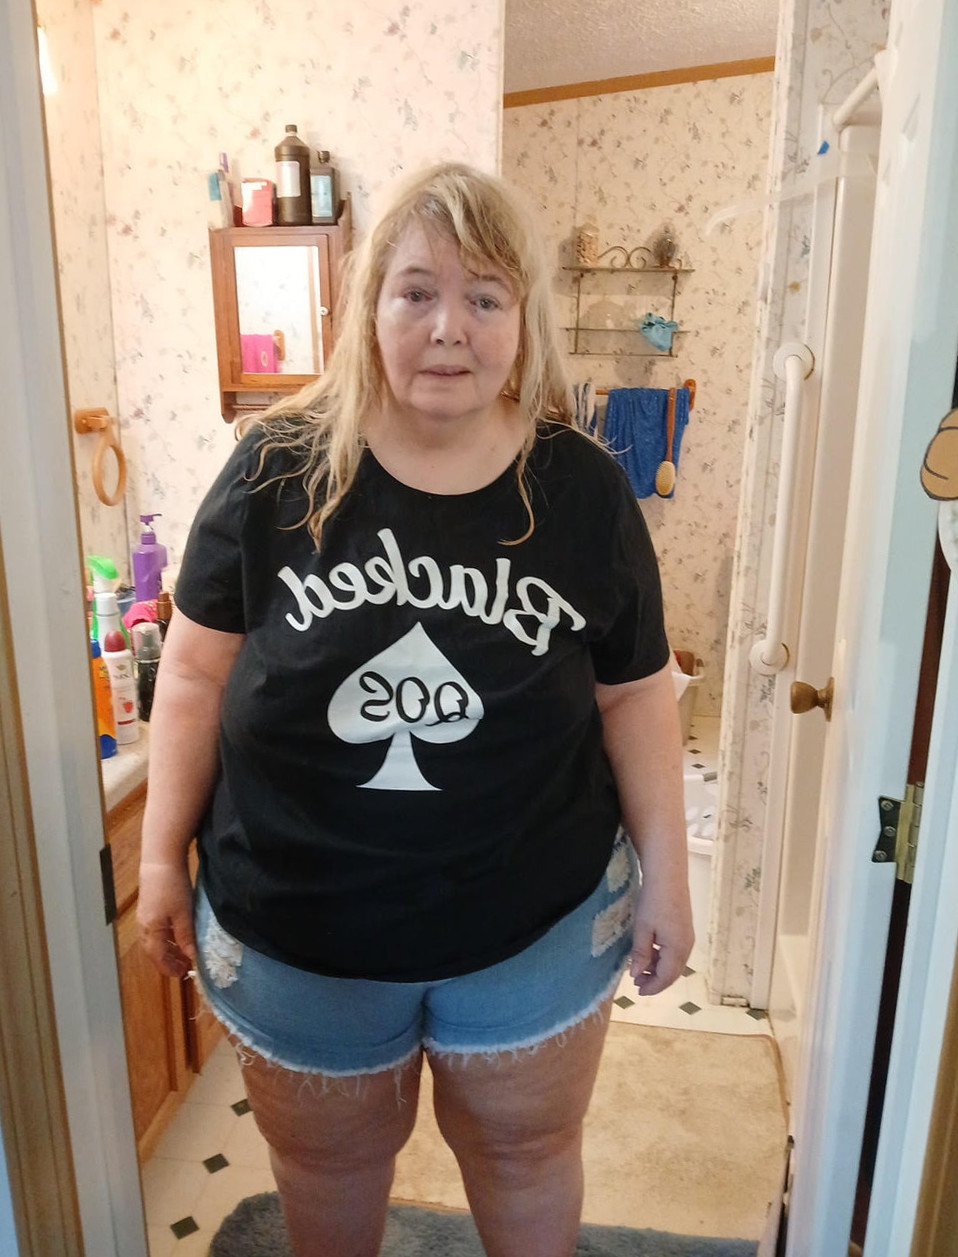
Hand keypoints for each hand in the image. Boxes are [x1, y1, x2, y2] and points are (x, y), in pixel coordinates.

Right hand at [137, 860, 196, 978]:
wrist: (161, 861)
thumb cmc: (173, 887)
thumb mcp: (184, 914)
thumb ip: (186, 937)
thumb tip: (191, 957)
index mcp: (151, 931)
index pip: (158, 958)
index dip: (170, 968)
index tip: (184, 974)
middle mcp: (143, 927)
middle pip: (154, 952)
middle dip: (168, 961)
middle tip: (185, 966)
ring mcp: (144, 917)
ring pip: (154, 942)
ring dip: (167, 950)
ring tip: (183, 953)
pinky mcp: (148, 908)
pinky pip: (155, 932)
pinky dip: (165, 939)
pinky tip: (177, 936)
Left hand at [629, 877, 693, 996]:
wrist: (668, 875)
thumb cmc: (653, 902)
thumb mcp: (642, 929)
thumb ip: (641, 954)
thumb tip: (637, 974)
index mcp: (677, 949)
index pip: (666, 977)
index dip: (653, 986)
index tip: (637, 991)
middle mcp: (687, 946)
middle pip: (673, 972)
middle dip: (656, 980)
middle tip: (637, 983)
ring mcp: (687, 937)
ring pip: (674, 962)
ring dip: (659, 969)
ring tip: (640, 970)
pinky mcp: (684, 928)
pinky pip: (675, 951)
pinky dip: (662, 957)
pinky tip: (650, 953)